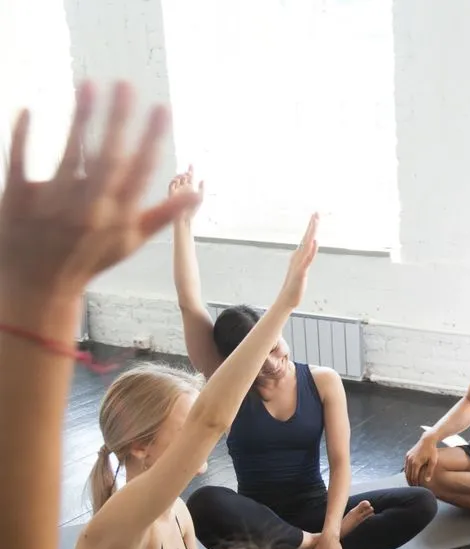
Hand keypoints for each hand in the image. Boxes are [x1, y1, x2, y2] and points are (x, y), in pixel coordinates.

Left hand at [0, 81, 200, 303]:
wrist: (36, 288)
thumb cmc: (87, 260)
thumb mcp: (130, 241)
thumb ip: (163, 214)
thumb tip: (198, 192)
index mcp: (118, 217)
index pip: (140, 171)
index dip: (152, 138)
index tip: (162, 108)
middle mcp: (89, 211)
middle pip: (108, 158)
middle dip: (119, 120)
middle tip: (126, 84)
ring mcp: (51, 207)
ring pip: (69, 155)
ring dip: (81, 118)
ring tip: (89, 84)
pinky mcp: (17, 201)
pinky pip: (20, 164)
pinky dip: (25, 137)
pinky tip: (31, 109)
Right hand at [168, 165, 203, 223]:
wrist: (185, 218)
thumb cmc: (193, 210)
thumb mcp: (200, 198)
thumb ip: (202, 188)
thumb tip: (203, 179)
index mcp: (189, 188)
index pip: (189, 177)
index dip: (190, 170)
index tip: (191, 163)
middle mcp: (182, 188)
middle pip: (183, 177)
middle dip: (186, 172)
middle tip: (190, 171)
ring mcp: (176, 190)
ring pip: (177, 179)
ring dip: (181, 176)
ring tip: (186, 176)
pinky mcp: (171, 193)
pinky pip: (171, 184)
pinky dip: (174, 180)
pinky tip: (179, 179)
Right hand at [276, 213, 319, 309]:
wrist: (287, 298)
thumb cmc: (295, 284)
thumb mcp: (302, 268)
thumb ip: (306, 257)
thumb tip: (310, 246)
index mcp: (299, 255)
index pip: (306, 238)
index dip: (311, 226)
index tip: (315, 214)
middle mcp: (298, 256)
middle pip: (306, 238)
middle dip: (312, 225)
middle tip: (316, 212)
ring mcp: (299, 263)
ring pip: (306, 245)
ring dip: (311, 233)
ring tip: (315, 222)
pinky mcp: (301, 271)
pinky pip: (307, 259)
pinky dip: (311, 250)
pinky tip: (315, 242)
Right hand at [404, 436, 438, 485]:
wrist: (427, 440)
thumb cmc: (432, 451)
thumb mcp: (433, 461)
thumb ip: (429, 471)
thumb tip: (427, 481)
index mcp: (416, 463)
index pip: (414, 477)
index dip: (415, 483)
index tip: (418, 488)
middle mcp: (410, 460)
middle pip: (408, 475)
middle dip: (410, 482)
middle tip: (413, 488)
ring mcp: (408, 457)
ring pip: (406, 471)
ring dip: (408, 477)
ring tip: (412, 483)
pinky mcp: (407, 455)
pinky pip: (405, 465)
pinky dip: (407, 471)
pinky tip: (410, 475)